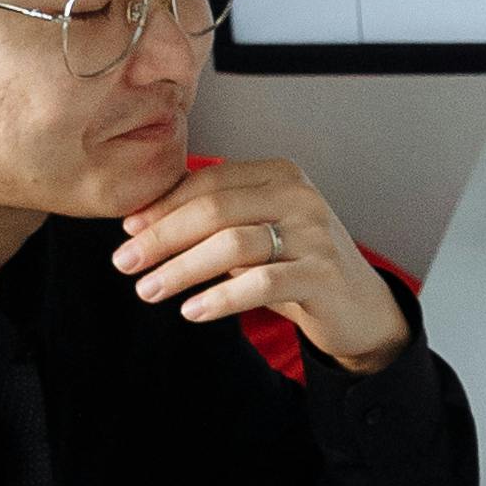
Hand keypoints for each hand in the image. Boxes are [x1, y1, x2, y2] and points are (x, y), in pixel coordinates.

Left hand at [110, 155, 411, 367]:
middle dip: (162, 237)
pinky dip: (220, 298)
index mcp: (279, 174)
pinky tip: (193, 311)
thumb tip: (142, 221)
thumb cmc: (298, 268)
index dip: (162, 207)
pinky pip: (260, 283)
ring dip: (182, 269)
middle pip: (214, 210)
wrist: (360, 309)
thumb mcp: (256, 234)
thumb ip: (214, 220)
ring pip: (232, 244)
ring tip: (149, 290)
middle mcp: (299, 196)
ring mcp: (314, 233)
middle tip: (126, 262)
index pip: (208, 182)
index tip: (128, 231)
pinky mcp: (322, 273)